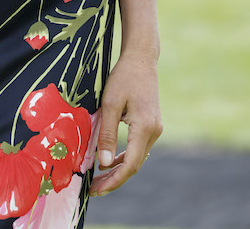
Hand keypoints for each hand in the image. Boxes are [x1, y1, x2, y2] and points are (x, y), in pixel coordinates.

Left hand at [88, 52, 161, 195]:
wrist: (141, 59)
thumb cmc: (123, 77)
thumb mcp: (110, 104)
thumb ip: (107, 133)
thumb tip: (103, 162)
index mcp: (145, 127)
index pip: (130, 164)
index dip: (114, 180)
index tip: (97, 189)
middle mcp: (154, 132)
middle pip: (134, 164)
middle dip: (114, 179)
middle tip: (93, 189)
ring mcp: (155, 129)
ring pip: (136, 158)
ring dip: (118, 169)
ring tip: (99, 178)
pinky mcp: (151, 125)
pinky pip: (138, 148)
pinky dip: (124, 156)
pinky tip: (110, 160)